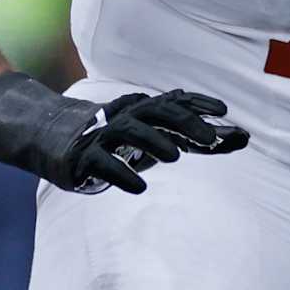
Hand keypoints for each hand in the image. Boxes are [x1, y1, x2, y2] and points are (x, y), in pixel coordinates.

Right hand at [0, 74, 248, 193]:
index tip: (224, 111)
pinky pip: (104, 164)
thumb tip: (241, 138)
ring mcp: (101, 135)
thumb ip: (190, 140)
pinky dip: (122, 174)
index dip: (197, 105)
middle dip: (184, 122)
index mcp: (139, 110)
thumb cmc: (114, 140)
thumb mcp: (151, 136)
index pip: (173, 102)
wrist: (49, 137)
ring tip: (174, 157)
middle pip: (156, 113)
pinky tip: (139, 188)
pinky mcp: (82, 157)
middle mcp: (122, 117)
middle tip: (210, 138)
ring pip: (130, 132)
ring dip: (154, 142)